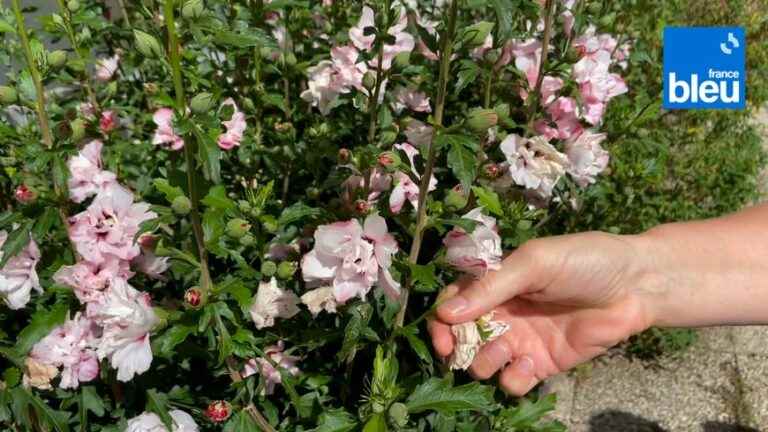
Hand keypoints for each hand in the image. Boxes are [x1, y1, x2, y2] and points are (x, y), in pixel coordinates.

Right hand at [429, 231, 655, 395]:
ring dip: (485, 361)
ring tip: (505, 349)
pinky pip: (515, 381)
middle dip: (457, 347)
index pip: (454, 303)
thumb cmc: (585, 260)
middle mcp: (504, 313)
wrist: (636, 285)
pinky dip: (515, 377)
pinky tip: (532, 363)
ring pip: (484, 362)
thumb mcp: (534, 263)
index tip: (443, 333)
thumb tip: (445, 312)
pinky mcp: (543, 363)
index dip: (442, 320)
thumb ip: (491, 286)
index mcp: (496, 283)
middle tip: (460, 351)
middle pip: (462, 338)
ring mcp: (523, 340)